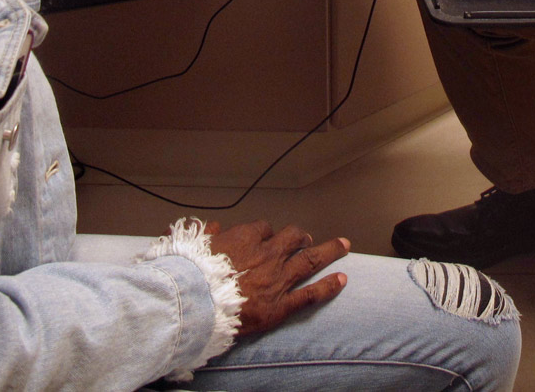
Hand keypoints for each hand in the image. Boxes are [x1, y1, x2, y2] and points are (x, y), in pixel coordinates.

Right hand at [206, 220, 348, 335]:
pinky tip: (343, 280)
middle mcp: (267, 254)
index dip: (266, 233)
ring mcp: (277, 279)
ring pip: (310, 260)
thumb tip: (211, 228)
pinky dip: (328, 286)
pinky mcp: (280, 306)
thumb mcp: (193, 244)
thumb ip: (205, 233)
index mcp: (245, 238)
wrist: (194, 304)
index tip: (267, 237)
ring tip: (343, 245)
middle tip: (306, 239)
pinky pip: (310, 294)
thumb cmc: (191, 274)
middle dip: (301, 237)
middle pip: (293, 238)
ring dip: (329, 251)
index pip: (263, 228)